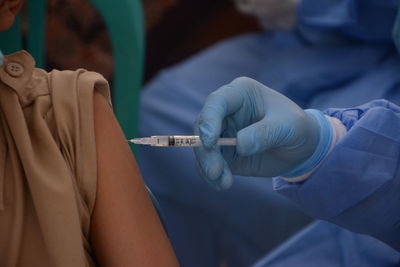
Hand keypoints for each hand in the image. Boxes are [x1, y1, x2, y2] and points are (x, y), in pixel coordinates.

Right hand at [194, 77, 327, 189]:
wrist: (302, 147)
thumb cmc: (296, 127)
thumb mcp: (288, 127)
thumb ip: (265, 133)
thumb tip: (240, 145)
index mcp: (240, 93)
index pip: (216, 102)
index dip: (209, 120)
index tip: (210, 142)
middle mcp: (226, 111)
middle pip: (203, 126)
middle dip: (205, 151)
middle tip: (215, 171)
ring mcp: (222, 132)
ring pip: (203, 147)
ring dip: (208, 167)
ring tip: (224, 183)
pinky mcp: (223, 153)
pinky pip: (209, 163)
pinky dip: (212, 176)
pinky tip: (223, 185)